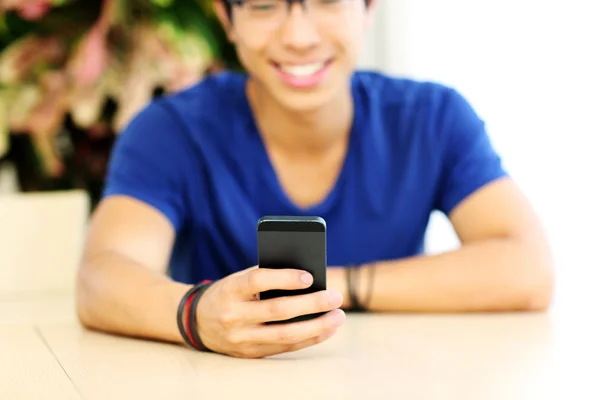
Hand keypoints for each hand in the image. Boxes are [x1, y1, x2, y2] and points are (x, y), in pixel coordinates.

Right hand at [196, 266, 344, 357]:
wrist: (197, 322)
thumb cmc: (229, 292)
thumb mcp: (238, 279)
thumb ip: (266, 277)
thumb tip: (308, 279)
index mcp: (230, 289)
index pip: (258, 280)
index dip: (285, 278)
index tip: (310, 276)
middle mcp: (233, 315)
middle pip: (278, 310)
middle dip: (312, 304)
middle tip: (335, 297)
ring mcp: (241, 338)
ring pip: (285, 334)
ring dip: (317, 326)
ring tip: (338, 316)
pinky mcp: (250, 353)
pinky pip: (284, 347)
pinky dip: (309, 338)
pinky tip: (326, 329)